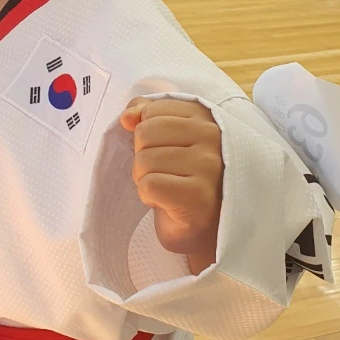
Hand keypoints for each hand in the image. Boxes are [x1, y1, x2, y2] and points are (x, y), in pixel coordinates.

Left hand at [120, 97, 223, 269]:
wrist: (206, 229)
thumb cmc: (184, 181)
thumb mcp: (167, 140)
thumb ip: (147, 117)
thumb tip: (127, 116)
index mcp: (205, 117)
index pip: (151, 110)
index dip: (146, 133)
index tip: (164, 150)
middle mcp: (213, 137)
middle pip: (145, 133)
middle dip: (143, 157)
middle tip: (163, 174)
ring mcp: (209, 166)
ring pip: (144, 160)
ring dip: (145, 179)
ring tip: (167, 189)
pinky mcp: (199, 196)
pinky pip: (149, 185)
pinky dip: (148, 197)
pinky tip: (166, 203)